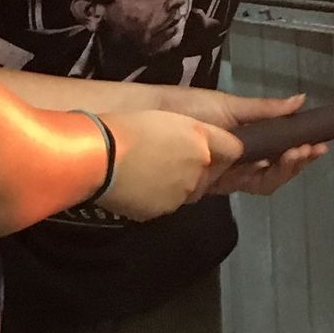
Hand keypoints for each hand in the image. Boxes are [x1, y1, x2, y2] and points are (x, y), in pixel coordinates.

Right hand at [93, 110, 240, 220]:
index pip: (234, 149)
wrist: (99, 156)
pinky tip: (139, 182)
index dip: (224, 146)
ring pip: (189, 188)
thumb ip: (197, 135)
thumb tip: (208, 150)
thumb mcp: (169, 120)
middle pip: (212, 172)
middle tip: (172, 153)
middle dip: (200, 165)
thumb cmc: (131, 127)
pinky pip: (167, 201)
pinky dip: (159, 194)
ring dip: (179, 180)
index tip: (213, 144)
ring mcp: (180, 196)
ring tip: (151, 167)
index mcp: (203, 145)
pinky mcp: (160, 213)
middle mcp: (199, 174)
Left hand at [165, 88, 326, 196]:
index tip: (317, 144)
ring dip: (283, 171)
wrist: (148, 118)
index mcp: (242, 141)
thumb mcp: (228, 105)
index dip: (298, 152)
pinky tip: (271, 165)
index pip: (276, 152)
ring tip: (296, 154)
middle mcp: (236, 160)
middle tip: (310, 150)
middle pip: (273, 171)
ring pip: (261, 182)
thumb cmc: (187, 107)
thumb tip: (301, 101)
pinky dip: (260, 178)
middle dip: (295, 163)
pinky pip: (240, 187)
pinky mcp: (208, 187)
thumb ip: (264, 110)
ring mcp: (223, 174)